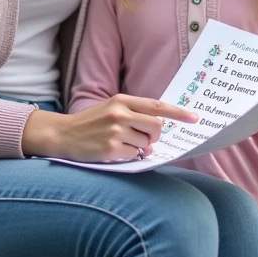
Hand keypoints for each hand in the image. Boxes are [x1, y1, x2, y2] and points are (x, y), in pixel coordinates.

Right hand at [22, 94, 197, 161]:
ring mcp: (115, 131)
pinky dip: (128, 156)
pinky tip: (113, 152)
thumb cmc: (90, 123)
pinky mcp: (110, 149)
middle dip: (156, 136)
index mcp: (122, 100)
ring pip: (145, 143)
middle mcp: (120, 113)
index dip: (179, 113)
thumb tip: (156, 136)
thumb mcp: (112, 109)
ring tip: (121, 144)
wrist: (62, 134)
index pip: (157, 106)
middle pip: (157, 127)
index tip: (195, 118)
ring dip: (139, 147)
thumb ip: (135, 116)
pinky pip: (133, 155)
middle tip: (145, 140)